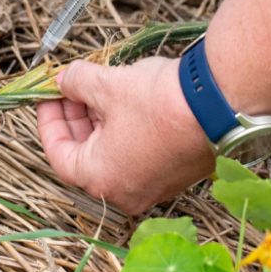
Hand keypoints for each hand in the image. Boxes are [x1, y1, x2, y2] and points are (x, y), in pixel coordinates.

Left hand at [35, 57, 214, 214]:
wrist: (221, 104)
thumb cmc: (161, 102)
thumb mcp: (107, 84)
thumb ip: (76, 82)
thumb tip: (65, 80)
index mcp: (100, 179)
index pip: (59, 153)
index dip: (49, 120)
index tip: (50, 95)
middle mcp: (126, 191)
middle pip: (89, 154)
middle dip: (80, 117)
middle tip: (75, 87)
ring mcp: (156, 185)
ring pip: (117, 153)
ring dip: (106, 121)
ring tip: (105, 87)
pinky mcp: (179, 172)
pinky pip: (143, 153)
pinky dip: (131, 129)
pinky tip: (133, 99)